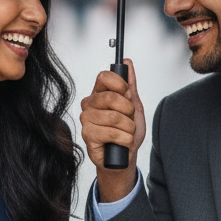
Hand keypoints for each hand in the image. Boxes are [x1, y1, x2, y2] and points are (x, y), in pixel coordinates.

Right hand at [79, 58, 145, 201]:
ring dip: (129, 127)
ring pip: (114, 117)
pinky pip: (111, 132)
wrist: (124, 157)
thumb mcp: (134, 106)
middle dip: (128, 110)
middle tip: (129, 118)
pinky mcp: (87, 135)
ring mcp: (86, 120)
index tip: (128, 94)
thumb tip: (128, 63)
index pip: (104, 76)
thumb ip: (130, 85)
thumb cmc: (126, 132)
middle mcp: (89, 104)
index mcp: (99, 94)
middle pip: (110, 97)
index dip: (120, 84)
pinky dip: (125, 138)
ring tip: (127, 132)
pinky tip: (123, 141)